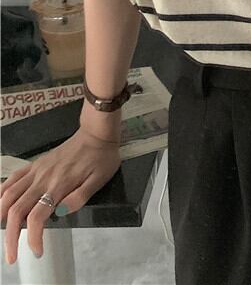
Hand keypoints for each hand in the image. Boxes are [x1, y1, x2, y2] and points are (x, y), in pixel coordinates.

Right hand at [1, 126, 121, 262]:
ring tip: (2, 233)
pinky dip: (0, 194)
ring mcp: (36, 171)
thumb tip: (61, 211)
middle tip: (12, 256)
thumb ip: (80, 197)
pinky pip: (12, 179)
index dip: (33, 238)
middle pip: (17, 211)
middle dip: (10, 237)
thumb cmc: (101, 158)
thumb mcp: (99, 179)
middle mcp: (43, 179)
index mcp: (59, 185)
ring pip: (8, 196)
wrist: (96, 133)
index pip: (37, 217)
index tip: (37, 251)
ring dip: (0, 217)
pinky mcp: (35, 164)